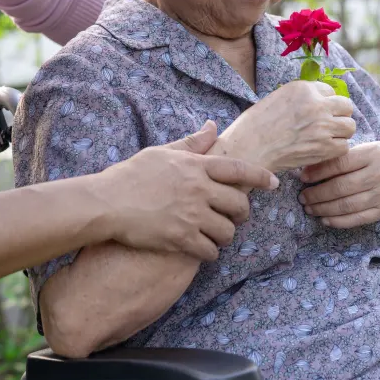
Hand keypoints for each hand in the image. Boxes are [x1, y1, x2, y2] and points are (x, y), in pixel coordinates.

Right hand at [93, 121, 278, 261]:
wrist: (106, 202)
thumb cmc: (131, 175)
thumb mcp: (162, 152)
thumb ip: (192, 143)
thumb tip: (213, 126)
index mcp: (196, 166)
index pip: (239, 170)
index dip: (260, 177)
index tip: (274, 183)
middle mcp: (198, 190)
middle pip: (239, 204)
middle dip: (242, 213)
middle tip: (235, 216)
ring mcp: (191, 215)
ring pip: (227, 231)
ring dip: (226, 235)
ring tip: (218, 235)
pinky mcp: (180, 238)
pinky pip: (210, 250)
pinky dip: (210, 252)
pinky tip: (203, 250)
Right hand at [217, 80, 355, 171]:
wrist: (249, 149)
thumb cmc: (255, 125)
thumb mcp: (277, 98)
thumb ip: (301, 98)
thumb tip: (318, 101)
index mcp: (303, 88)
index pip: (329, 91)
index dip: (324, 102)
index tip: (316, 112)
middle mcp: (316, 104)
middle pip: (346, 106)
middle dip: (339, 114)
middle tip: (328, 124)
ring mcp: (322, 126)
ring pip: (350, 126)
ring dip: (340, 132)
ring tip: (327, 138)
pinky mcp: (324, 148)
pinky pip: (344, 146)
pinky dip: (335, 149)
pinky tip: (322, 150)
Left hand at [298, 141, 379, 228]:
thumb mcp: (371, 149)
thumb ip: (346, 156)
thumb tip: (313, 166)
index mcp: (372, 154)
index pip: (340, 163)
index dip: (318, 172)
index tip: (302, 177)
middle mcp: (378, 174)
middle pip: (340, 187)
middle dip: (317, 194)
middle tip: (302, 197)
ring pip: (346, 205)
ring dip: (323, 209)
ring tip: (309, 208)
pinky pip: (357, 219)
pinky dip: (338, 221)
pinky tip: (325, 219)